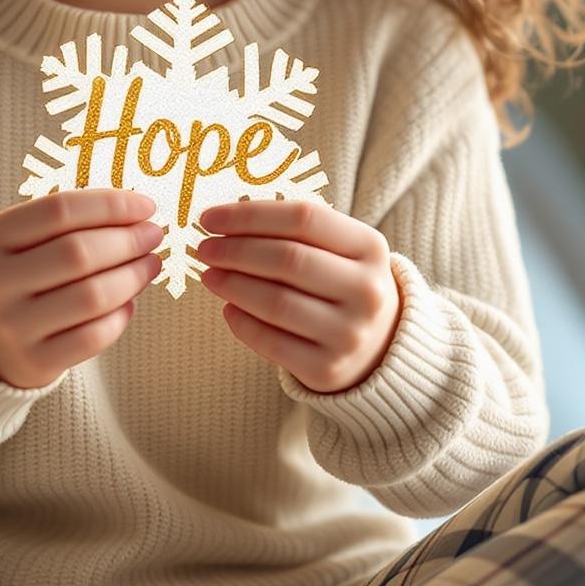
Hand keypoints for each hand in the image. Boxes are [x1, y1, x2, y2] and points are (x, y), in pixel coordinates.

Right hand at [0, 186, 164, 389]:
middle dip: (128, 241)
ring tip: (150, 265)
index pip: (59, 210)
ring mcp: (13, 325)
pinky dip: (120, 316)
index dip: (110, 205)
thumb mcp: (24, 240)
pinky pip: (94, 336)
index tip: (146, 206)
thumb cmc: (20, 275)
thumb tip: (140, 214)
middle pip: (78, 253)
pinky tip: (128, 303)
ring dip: (133, 277)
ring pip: (92, 296)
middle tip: (153, 235)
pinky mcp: (34, 360)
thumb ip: (72, 222)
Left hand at [193, 199, 401, 394]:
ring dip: (232, 285)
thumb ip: (293, 230)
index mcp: (370, 247)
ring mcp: (349, 334)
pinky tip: (228, 308)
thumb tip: (225, 220)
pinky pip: (271, 342)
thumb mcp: (339, 249)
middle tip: (205, 248)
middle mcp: (367, 290)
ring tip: (209, 275)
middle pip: (287, 259)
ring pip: (276, 302)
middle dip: (235, 250)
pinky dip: (241, 323)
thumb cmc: (341, 284)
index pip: (303, 218)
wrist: (379, 347)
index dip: (250, 215)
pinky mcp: (327, 369)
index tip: (210, 217)